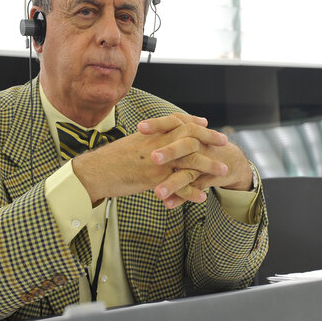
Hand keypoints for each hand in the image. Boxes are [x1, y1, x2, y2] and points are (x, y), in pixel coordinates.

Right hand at [71, 113, 229, 203]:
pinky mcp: (154, 180)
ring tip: (223, 171)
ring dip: (209, 166)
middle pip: (191, 138)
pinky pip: (178, 186)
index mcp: (153, 134)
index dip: (196, 124)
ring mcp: (158, 162)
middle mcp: (158, 144)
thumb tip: (157, 133)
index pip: (180, 123)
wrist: (96, 172)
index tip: (207, 124)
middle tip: (225, 142)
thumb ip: (149, 136)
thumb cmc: (112, 158)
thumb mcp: (133, 142)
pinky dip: (191, 192)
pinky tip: (202, 197)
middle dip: (210, 139)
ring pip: (190, 162)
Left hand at [139, 114, 253, 208]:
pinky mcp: (208, 179)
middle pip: (184, 146)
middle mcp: (197, 146)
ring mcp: (203, 163)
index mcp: (188, 132)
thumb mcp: (186, 135)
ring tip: (157, 193)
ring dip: (172, 183)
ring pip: (188, 173)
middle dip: (169, 152)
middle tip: (153, 158)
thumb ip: (167, 134)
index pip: (172, 123)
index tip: (139, 128)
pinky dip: (181, 197)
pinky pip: (194, 188)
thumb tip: (136, 134)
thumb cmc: (200, 147)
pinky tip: (168, 204)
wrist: (230, 160)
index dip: (157, 124)